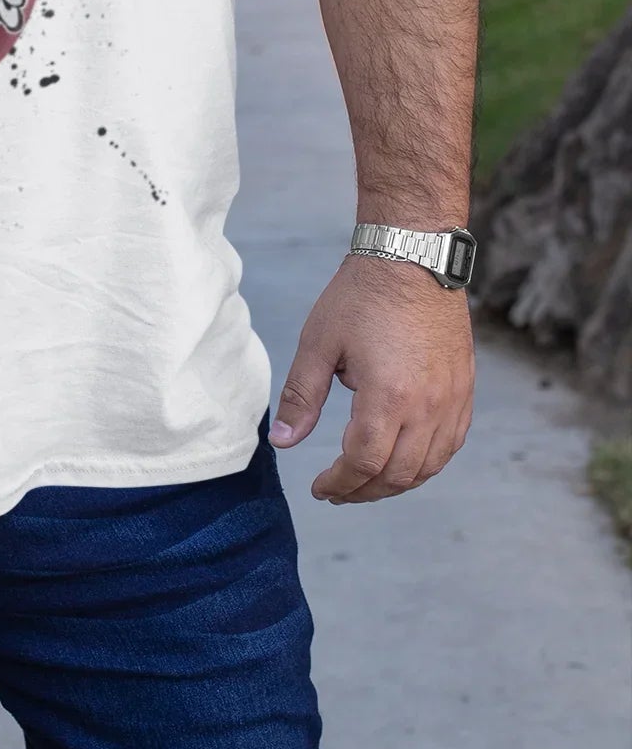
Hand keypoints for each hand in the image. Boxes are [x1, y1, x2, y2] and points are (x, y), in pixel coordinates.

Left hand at [269, 255, 473, 501]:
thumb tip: (284, 442)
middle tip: (338, 491)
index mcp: (388, 396)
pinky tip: (404, 459)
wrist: (413, 257)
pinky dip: (427, 462)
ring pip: (429, 466)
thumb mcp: (319, 343)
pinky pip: (451, 444)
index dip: (339, 483)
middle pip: (398, 474)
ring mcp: (452, 399)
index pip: (363, 463)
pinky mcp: (464, 389)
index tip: (320, 488)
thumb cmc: (363, 295)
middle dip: (364, 490)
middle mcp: (427, 406)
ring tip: (366, 481)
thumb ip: (302, 396)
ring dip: (396, 483)